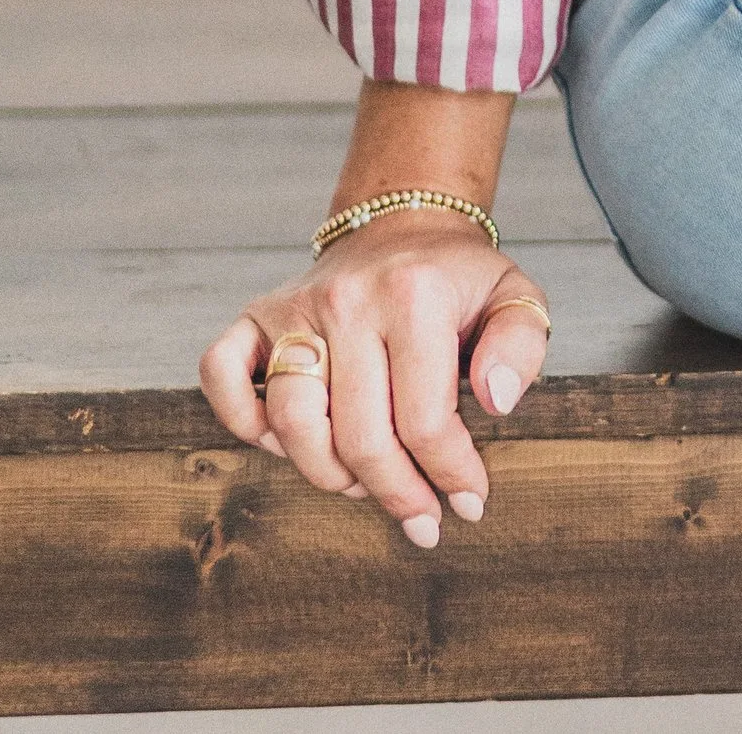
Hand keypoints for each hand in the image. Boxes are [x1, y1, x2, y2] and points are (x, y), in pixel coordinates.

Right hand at [199, 215, 553, 544]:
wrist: (405, 222)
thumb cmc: (458, 279)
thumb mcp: (514, 296)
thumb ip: (520, 346)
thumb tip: (495, 402)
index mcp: (414, 294)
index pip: (425, 420)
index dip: (450, 475)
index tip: (470, 503)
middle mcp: (347, 298)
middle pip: (359, 438)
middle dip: (397, 494)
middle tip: (422, 518)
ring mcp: (295, 307)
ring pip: (292, 424)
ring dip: (328, 476)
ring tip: (365, 485)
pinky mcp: (256, 315)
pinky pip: (221, 376)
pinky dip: (242, 421)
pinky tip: (286, 441)